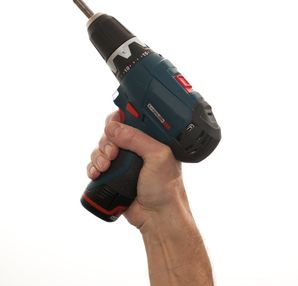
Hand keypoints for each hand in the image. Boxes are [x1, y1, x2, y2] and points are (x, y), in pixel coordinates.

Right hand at [87, 111, 212, 284]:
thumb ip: (137, 138)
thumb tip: (113, 127)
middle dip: (107, 141)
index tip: (112, 126)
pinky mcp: (115, 176)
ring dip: (98, 155)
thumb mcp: (157, 156)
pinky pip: (97, 165)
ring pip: (102, 149)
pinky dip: (93, 167)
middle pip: (112, 133)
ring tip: (105, 166)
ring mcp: (125, 162)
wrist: (158, 216)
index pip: (132, 120)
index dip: (119, 120)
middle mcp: (138, 148)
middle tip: (112, 153)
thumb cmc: (166, 188)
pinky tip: (96, 173)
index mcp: (153, 139)